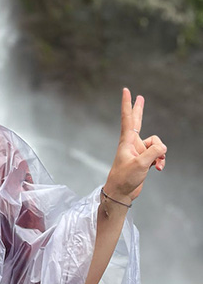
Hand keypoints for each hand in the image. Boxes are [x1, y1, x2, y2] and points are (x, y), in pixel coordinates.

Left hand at [104, 88, 166, 202]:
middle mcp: (132, 143)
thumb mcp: (140, 164)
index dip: (128, 103)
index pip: (128, 117)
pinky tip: (158, 168)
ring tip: (157, 164)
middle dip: (139, 110)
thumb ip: (153, 152)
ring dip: (160, 153)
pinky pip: (157, 154)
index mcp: (127, 140)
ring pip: (156, 144)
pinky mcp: (143, 159)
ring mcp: (138, 151)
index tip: (126, 90)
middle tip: (140, 97)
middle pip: (137, 121)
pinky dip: (160, 160)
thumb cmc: (125, 177)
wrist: (121, 192)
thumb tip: (163, 147)